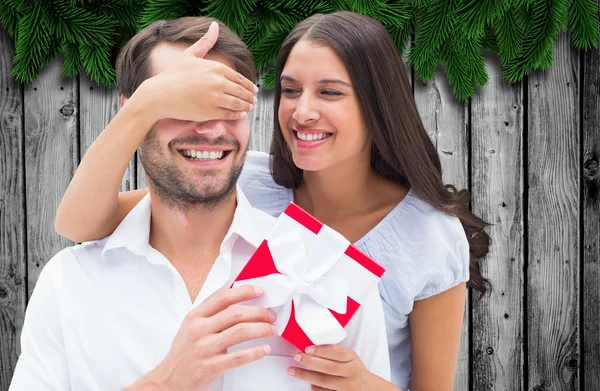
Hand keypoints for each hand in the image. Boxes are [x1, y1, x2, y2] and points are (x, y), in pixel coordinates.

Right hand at [130, 285, 276, 390]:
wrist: (168, 382)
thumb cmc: (183, 355)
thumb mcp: (190, 329)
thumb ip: (209, 316)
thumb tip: (238, 304)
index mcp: (195, 317)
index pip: (223, 298)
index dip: (244, 292)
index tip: (259, 292)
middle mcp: (199, 330)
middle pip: (236, 313)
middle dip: (259, 312)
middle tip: (270, 315)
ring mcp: (205, 348)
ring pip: (241, 332)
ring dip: (262, 329)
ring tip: (272, 330)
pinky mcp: (211, 367)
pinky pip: (239, 357)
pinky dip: (256, 352)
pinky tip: (264, 349)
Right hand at [135, 21, 257, 122]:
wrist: (160, 94)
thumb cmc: (173, 75)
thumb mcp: (190, 55)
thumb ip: (205, 42)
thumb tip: (214, 26)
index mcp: (215, 68)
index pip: (239, 78)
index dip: (248, 85)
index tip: (253, 89)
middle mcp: (218, 82)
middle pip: (241, 91)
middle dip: (249, 96)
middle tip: (253, 99)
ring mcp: (215, 98)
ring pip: (238, 103)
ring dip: (246, 106)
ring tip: (249, 107)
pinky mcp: (211, 112)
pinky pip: (230, 114)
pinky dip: (238, 114)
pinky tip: (241, 113)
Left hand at [288, 345, 370, 390]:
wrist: (367, 388)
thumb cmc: (353, 370)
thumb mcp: (350, 358)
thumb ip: (335, 353)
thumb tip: (311, 348)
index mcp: (353, 359)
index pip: (337, 352)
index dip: (321, 350)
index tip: (307, 348)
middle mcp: (351, 373)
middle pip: (328, 367)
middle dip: (310, 361)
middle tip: (297, 357)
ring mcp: (347, 387)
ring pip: (324, 381)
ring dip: (306, 376)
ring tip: (293, 371)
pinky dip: (314, 387)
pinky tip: (308, 383)